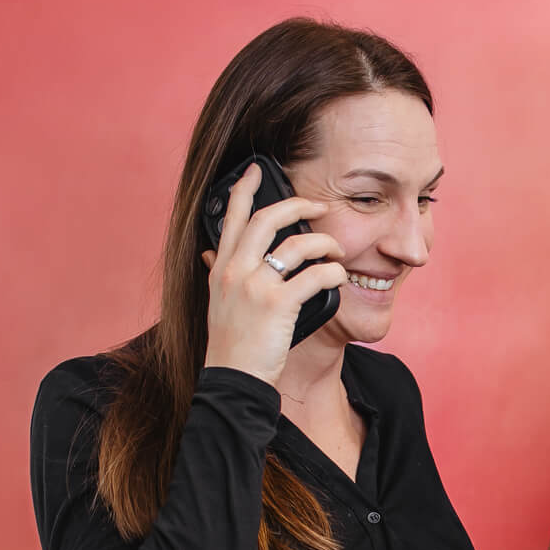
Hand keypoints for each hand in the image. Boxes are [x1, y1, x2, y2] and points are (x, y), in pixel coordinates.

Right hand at [200, 164, 346, 386]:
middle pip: (267, 218)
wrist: (233, 379)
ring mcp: (255, 286)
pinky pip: (314, 275)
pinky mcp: (277, 304)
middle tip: (319, 205)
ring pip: (296, 244)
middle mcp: (235, 270)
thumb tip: (211, 254)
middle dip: (297, 205)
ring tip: (337, 251)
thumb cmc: (230, 343)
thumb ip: (218, 273)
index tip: (255, 170)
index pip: (231, 217)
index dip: (244, 188)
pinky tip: (337, 277)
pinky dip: (332, 272)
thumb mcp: (216, 301)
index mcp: (221, 267)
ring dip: (325, 243)